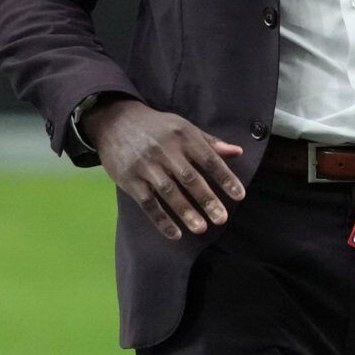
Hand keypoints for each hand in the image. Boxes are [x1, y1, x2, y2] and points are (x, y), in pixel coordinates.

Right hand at [85, 98, 244, 238]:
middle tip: (222, 219)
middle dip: (206, 199)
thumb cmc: (156, 127)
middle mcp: (164, 149)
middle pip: (189, 177)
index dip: (225, 177)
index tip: (239, 196)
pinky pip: (147, 202)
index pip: (208, 159)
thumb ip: (209, 142)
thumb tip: (238, 152)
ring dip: (185, 211)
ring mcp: (145, 165)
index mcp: (182, 135)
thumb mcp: (183, 127)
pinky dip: (161, 219)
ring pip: (168, 191)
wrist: (114, 120)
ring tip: (201, 229)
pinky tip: (175, 233)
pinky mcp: (129, 179)